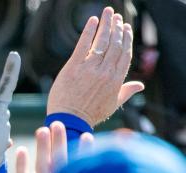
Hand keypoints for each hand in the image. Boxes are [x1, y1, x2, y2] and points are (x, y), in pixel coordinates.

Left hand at [46, 7, 143, 125]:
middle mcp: (105, 71)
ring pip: (102, 41)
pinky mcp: (73, 67)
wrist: (69, 121)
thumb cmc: (90, 115)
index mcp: (116, 79)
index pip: (125, 53)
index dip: (127, 39)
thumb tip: (140, 85)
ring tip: (108, 13)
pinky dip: (89, 31)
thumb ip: (126, 91)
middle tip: (117, 17)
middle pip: (115, 44)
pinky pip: (83, 45)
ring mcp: (90, 68)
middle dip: (117, 28)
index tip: (126, 28)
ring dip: (107, 25)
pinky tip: (92, 20)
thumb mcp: (112, 104)